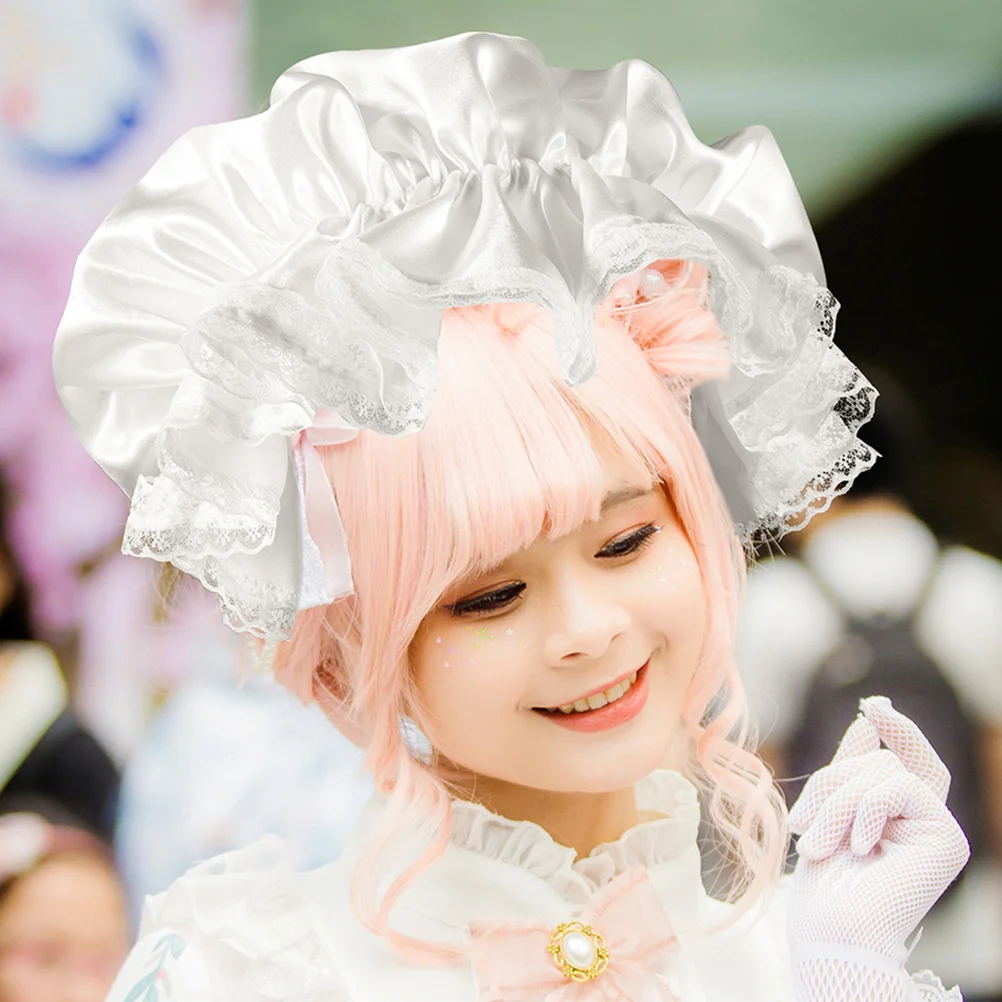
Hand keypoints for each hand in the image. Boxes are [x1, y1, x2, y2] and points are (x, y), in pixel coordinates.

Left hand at [786, 697, 969, 998]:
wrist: (832, 931)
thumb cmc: (824, 884)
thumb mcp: (828, 812)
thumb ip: (852, 768)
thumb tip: (869, 719)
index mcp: (899, 817)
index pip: (906, 760)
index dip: (895, 730)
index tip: (872, 706)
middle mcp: (926, 821)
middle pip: (880, 762)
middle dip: (831, 785)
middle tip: (802, 828)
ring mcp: (940, 830)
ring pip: (883, 771)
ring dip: (838, 803)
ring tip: (818, 845)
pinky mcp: (948, 839)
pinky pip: (901, 787)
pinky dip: (867, 810)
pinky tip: (859, 847)